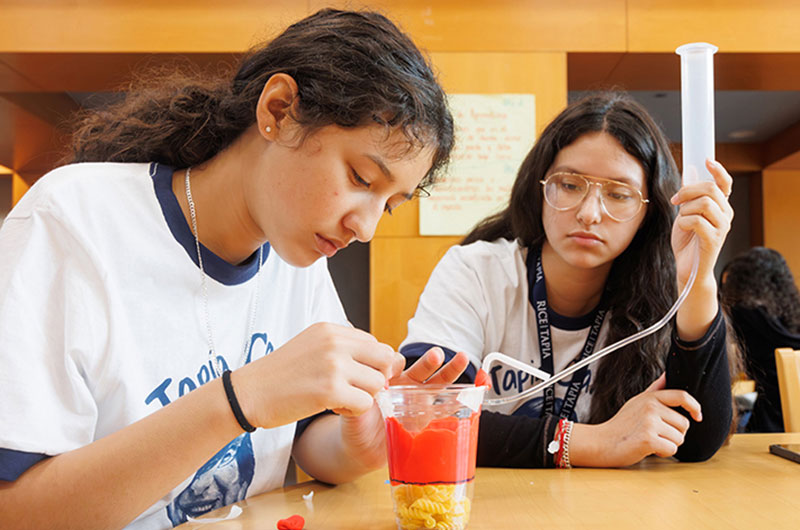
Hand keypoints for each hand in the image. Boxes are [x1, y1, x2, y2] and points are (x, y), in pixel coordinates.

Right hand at [233, 322, 401, 428]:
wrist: (248, 393)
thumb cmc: (281, 375)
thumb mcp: (313, 347)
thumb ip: (346, 349)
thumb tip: (393, 360)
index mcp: (331, 330)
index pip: (375, 343)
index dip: (371, 365)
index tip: (354, 377)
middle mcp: (334, 342)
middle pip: (385, 359)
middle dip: (377, 379)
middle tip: (356, 390)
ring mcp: (333, 365)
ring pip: (378, 384)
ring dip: (364, 396)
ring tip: (340, 398)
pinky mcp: (330, 390)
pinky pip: (365, 404)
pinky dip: (353, 411)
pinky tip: (333, 407)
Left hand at [335, 347, 471, 469]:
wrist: (361, 449)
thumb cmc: (356, 425)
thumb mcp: (353, 413)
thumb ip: (357, 404)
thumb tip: (357, 396)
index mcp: (386, 380)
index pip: (393, 364)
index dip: (395, 363)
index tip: (394, 366)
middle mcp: (405, 387)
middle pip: (420, 370)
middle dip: (429, 362)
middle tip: (437, 355)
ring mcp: (419, 402)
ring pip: (437, 383)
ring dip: (450, 371)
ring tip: (461, 359)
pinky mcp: (428, 420)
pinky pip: (448, 408)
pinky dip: (462, 400)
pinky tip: (475, 391)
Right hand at [571, 373, 701, 466]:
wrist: (601, 442)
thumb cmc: (620, 425)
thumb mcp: (636, 402)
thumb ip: (655, 389)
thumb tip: (667, 374)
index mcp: (650, 398)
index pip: (682, 396)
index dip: (694, 406)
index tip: (698, 415)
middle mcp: (650, 407)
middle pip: (684, 424)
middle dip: (675, 433)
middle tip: (657, 434)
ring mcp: (649, 422)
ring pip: (679, 438)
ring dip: (668, 444)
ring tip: (651, 441)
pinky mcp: (648, 439)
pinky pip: (672, 449)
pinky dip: (663, 453)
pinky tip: (650, 449)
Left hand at [670, 159, 733, 291]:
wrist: (687, 268)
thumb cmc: (687, 241)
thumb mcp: (686, 213)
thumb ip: (689, 196)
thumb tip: (689, 172)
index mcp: (720, 206)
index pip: (725, 184)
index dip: (718, 170)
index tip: (707, 160)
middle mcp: (725, 214)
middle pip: (710, 189)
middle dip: (688, 191)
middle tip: (675, 201)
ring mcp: (722, 227)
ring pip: (704, 203)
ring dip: (685, 209)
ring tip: (681, 219)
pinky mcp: (714, 239)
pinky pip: (696, 221)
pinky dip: (684, 222)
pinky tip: (682, 229)